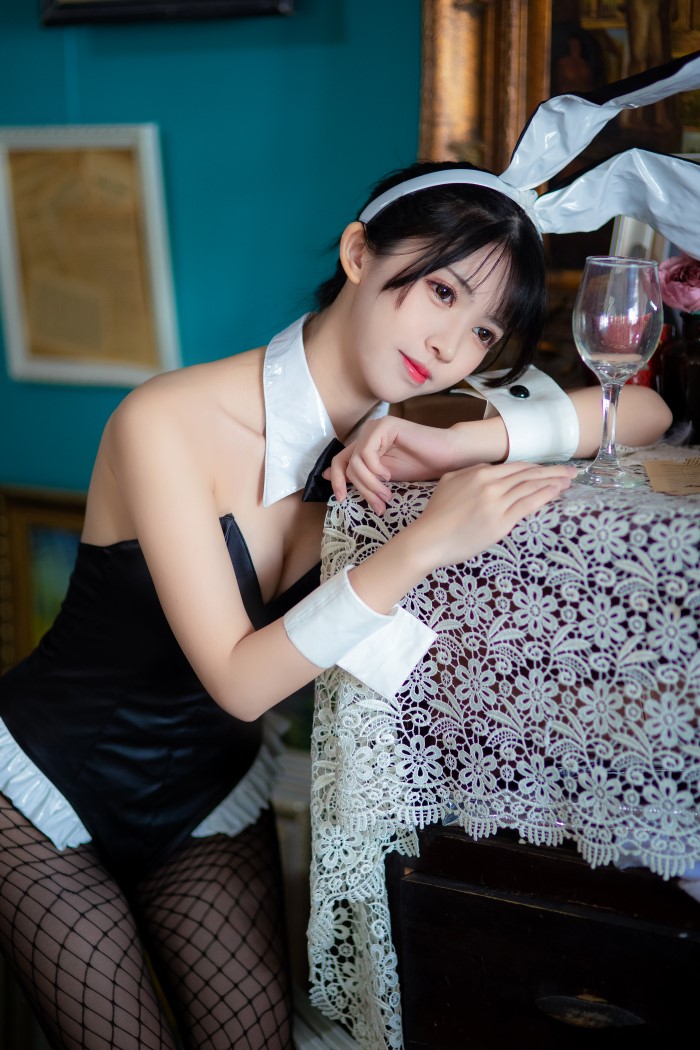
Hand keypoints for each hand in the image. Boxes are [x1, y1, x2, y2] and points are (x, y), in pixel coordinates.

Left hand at [325, 416, 459, 513]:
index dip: (336, 481)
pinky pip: (366, 453)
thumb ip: (361, 475)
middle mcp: (367, 434)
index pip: (339, 462)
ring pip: (355, 463)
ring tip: (387, 495)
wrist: (447, 456)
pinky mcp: (384, 425)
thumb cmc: (421, 467)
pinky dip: (375, 470)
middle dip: (360, 489)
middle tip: (378, 505)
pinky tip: (389, 476)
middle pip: (345, 464)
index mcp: (366, 445)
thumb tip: (326, 475)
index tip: (341, 499)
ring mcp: (375, 428)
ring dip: (370, 484)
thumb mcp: (384, 478)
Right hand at [408, 460, 577, 570]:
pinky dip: (546, 495)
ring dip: (553, 481)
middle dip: (552, 471)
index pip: (515, 467)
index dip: (535, 466)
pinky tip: (557, 492)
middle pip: (528, 474)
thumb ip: (470, 472)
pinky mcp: (502, 522)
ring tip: (568, 480)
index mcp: (478, 473)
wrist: (428, 540)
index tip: (548, 468)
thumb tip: (487, 468)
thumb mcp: (449, 482)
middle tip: (570, 470)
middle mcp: (490, 484)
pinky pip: (529, 504)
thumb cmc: (436, 515)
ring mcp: (497, 503)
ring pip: (532, 487)